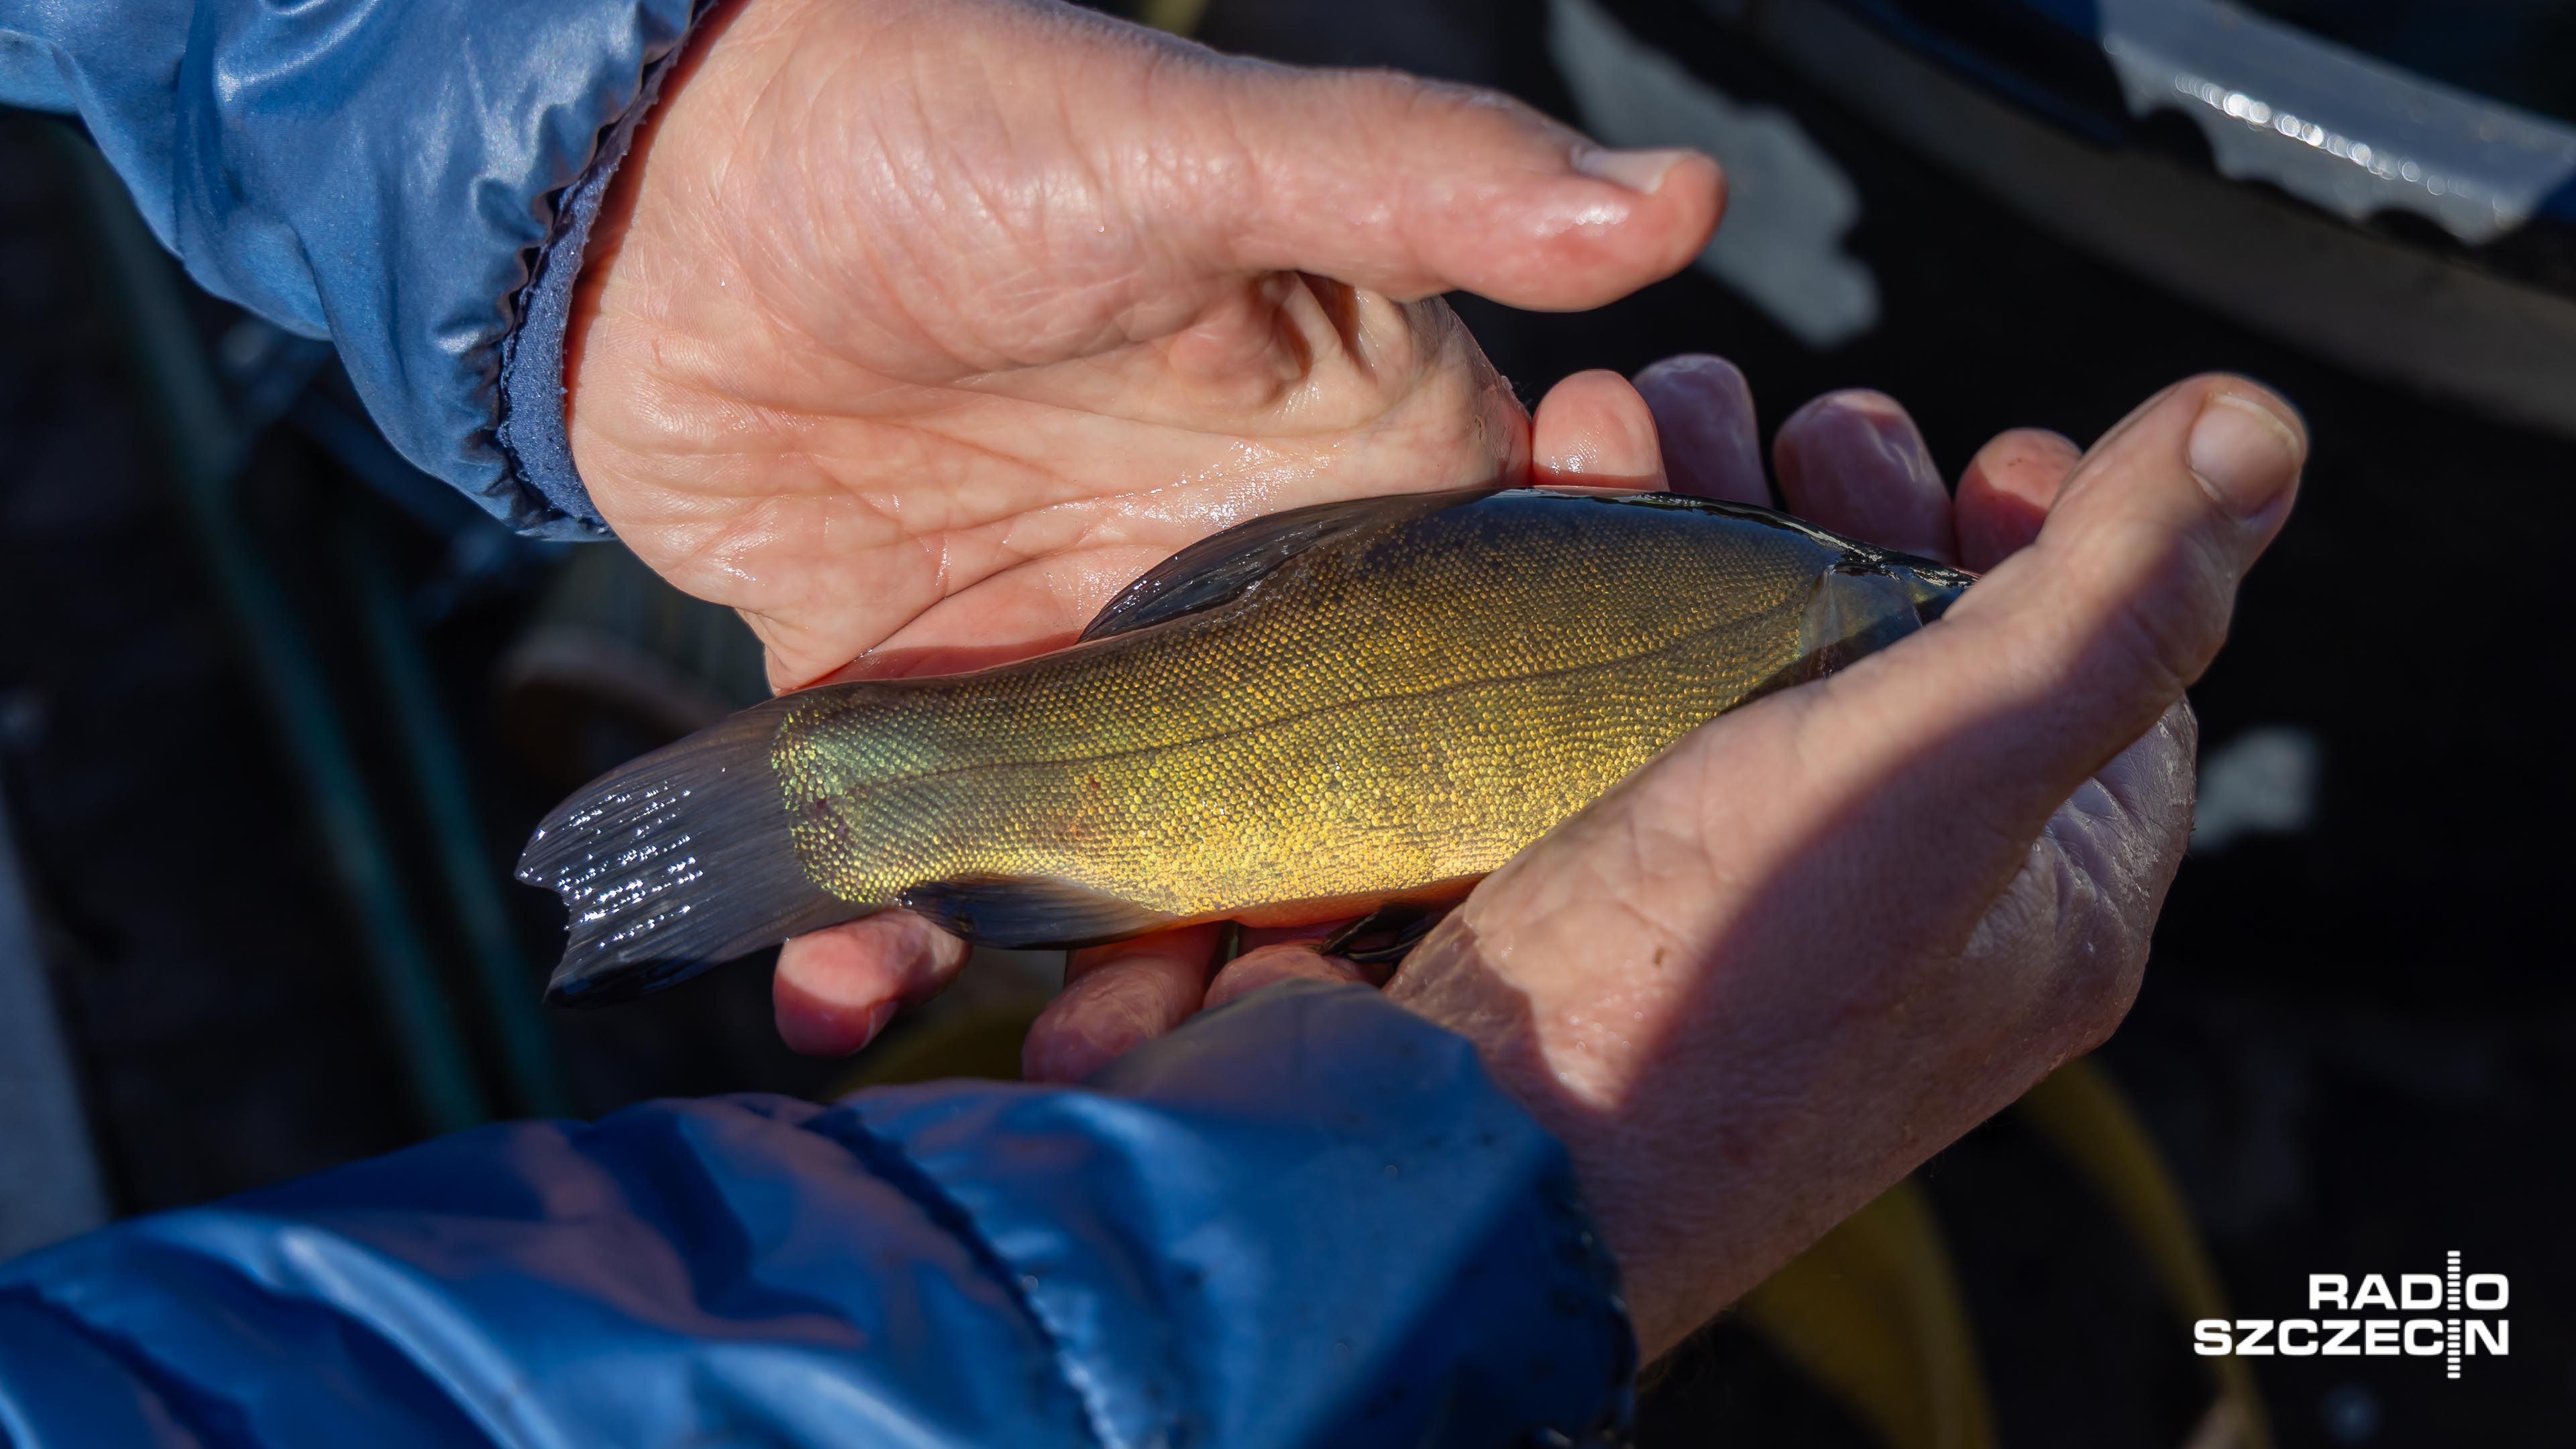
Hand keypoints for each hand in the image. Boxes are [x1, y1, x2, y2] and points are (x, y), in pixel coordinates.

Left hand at [559, 0, 1722, 1052]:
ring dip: (1096, 981)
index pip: (1475, 668)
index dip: (1483, 802)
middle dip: (1275, 950)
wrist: (662, 159)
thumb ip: (1422, 181)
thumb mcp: (1194, 147)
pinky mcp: (914, 681)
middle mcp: (1227, 582)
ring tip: (1061, 1071)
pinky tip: (835, 997)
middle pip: (1299, 815)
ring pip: (1123, 862)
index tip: (1462, 914)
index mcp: (1349, 470)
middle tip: (1226, 1053)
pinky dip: (881, 936)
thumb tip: (1681, 198)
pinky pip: (920, 844)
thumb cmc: (951, 115)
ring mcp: (1070, 645)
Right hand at [1381, 373, 2301, 1357]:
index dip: (2066, 544)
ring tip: (1627, 415)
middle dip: (1848, 495)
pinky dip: (1591, 580)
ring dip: (1698, 505)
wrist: (1456, 1165)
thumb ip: (2112, 606)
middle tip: (1794, 424)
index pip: (2103, 685)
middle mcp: (1898, 902)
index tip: (1990, 447)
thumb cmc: (1709, 998)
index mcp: (2038, 903)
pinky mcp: (1593, 878)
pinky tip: (1544, 497)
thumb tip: (2257, 432)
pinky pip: (1616, 689)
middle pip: (1906, 641)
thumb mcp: (1948, 774)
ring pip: (1742, 648)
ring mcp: (1732, 895)